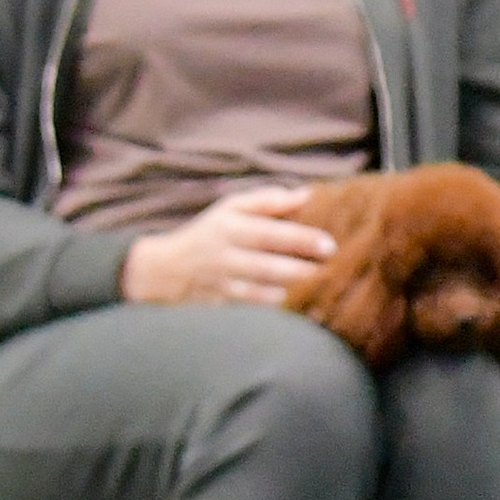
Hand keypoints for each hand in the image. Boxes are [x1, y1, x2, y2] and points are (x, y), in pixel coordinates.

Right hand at [120, 185, 335, 308]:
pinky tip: (292, 294)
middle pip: (269, 264)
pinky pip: (254, 304)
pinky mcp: (223, 302)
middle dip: (303, 266)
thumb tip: (306, 195)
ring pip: (263, 288)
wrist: (167, 269)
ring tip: (317, 278)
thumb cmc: (210, 232)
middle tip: (331, 264)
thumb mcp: (231, 208)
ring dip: (293, 284)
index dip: (301, 239)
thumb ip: (268, 201)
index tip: (329, 244)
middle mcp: (226, 256)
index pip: (270, 233)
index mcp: (230, 227)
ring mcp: (223, 282)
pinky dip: (275, 300)